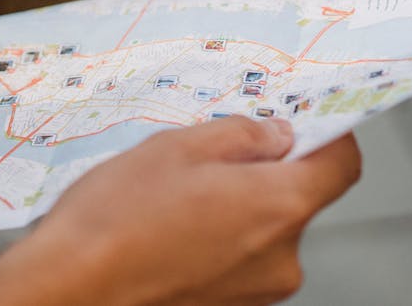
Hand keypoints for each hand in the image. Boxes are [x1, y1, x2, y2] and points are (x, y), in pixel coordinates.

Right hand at [0, 117, 360, 305]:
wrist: (71, 288)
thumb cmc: (115, 220)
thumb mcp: (176, 147)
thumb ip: (240, 135)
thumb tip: (275, 135)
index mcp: (280, 206)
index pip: (341, 165)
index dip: (324, 137)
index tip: (299, 123)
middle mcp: (282, 258)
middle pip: (294, 199)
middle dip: (258, 174)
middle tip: (203, 159)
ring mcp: (257, 291)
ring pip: (261, 231)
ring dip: (231, 210)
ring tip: (171, 200)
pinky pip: (236, 261)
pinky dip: (212, 241)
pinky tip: (166, 230)